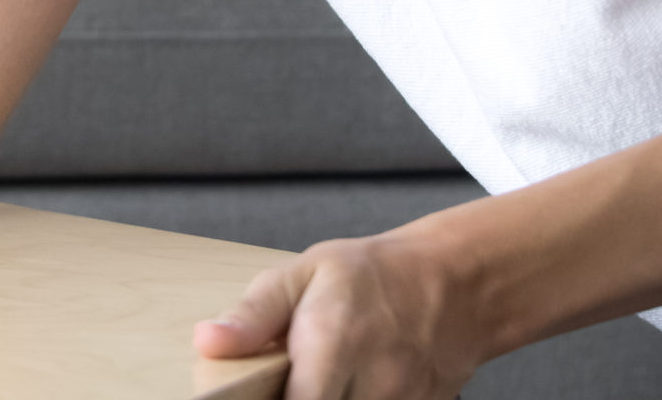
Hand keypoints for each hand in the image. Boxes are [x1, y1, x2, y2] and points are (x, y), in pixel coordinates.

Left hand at [193, 232, 485, 399]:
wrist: (453, 286)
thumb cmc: (371, 275)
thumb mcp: (303, 273)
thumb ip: (253, 313)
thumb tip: (208, 343)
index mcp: (333, 343)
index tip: (241, 392)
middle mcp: (374, 383)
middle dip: (287, 399)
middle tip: (276, 380)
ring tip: (312, 379)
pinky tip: (341, 387)